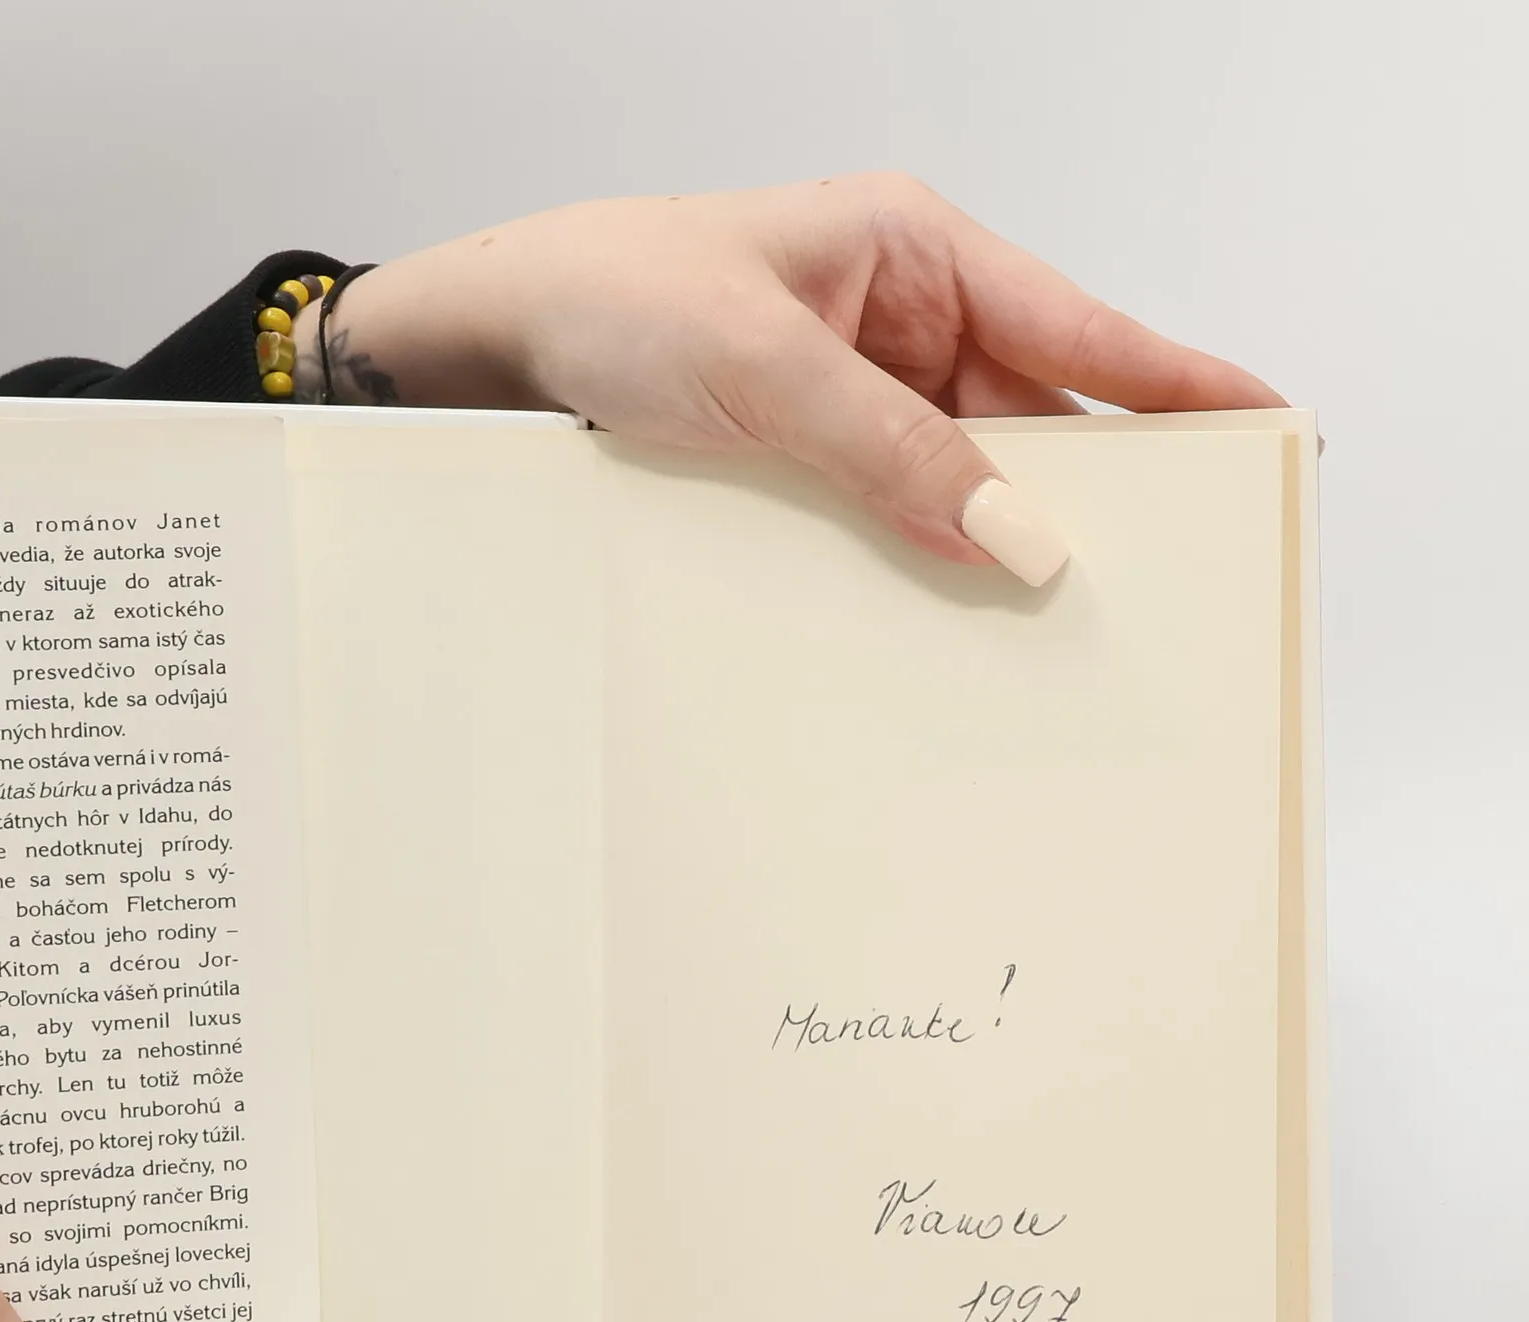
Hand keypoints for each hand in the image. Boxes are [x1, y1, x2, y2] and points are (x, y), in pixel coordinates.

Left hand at [313, 173, 1286, 583]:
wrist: (492, 346)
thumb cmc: (614, 294)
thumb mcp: (763, 367)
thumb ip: (893, 451)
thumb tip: (1020, 536)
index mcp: (916, 254)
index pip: (1079, 328)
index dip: (1178, 388)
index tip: (1267, 432)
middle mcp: (900, 326)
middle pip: (1035, 421)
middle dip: (1089, 498)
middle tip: (1159, 579)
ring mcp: (855, 402)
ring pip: (962, 484)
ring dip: (990, 547)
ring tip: (1052, 628)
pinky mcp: (807, 465)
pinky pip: (889, 518)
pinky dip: (914, 565)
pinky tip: (937, 620)